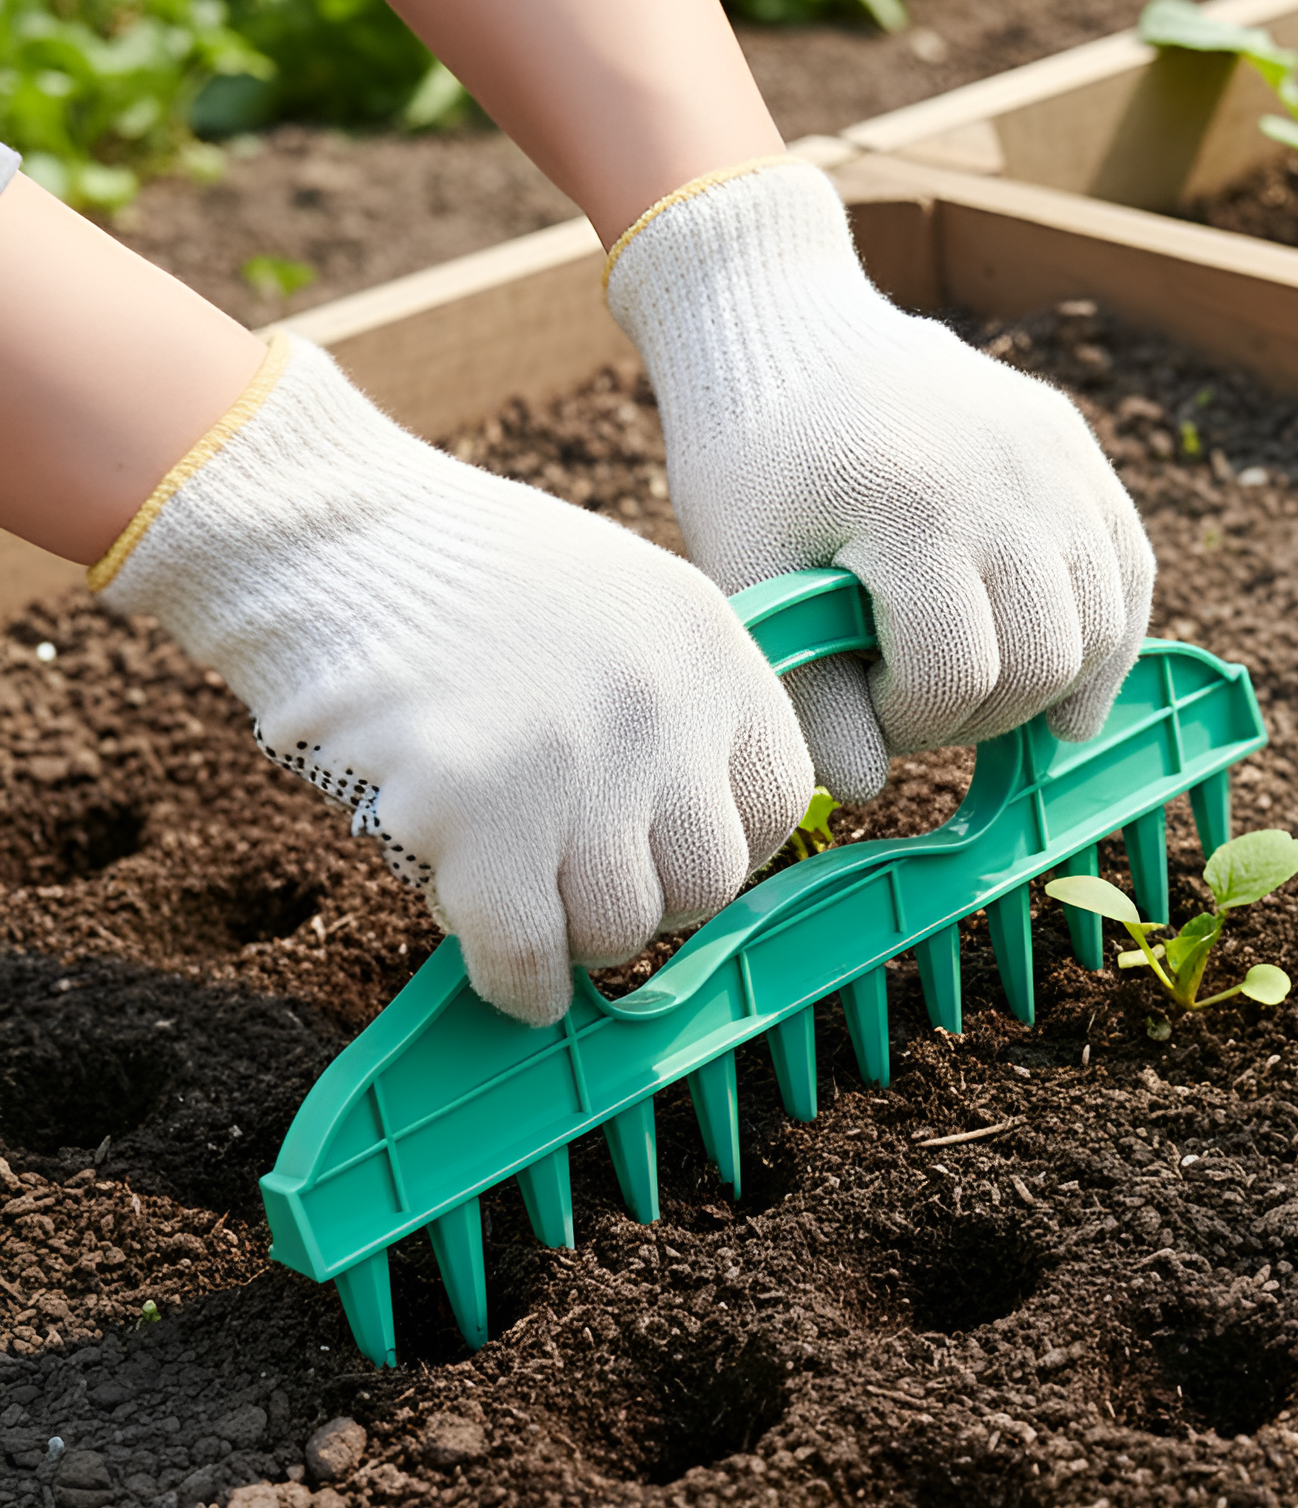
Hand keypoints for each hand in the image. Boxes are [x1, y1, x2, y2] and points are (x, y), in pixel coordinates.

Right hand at [93, 334, 811, 1024]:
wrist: (308, 526)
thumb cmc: (448, 575)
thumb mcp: (611, 601)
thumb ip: (669, 709)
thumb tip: (681, 846)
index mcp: (707, 644)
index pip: (779, 805)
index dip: (720, 848)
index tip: (662, 856)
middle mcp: (662, 703)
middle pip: (708, 882)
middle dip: (646, 901)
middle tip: (577, 882)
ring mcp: (572, 760)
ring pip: (621, 929)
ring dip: (570, 937)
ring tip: (516, 893)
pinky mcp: (476, 814)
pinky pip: (528, 954)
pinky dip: (515, 981)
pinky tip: (497, 967)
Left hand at [606, 157, 1155, 801]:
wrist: (784, 322)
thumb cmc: (749, 458)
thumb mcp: (748, 572)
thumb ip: (806, 689)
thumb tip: (870, 789)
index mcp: (912, 507)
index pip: (956, 676)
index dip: (911, 722)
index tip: (865, 709)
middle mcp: (1004, 475)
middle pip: (1043, 661)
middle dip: (981, 712)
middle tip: (920, 703)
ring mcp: (1052, 455)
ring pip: (1101, 623)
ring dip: (1045, 683)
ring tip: (978, 684)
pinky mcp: (1073, 445)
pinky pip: (1128, 567)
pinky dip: (1106, 635)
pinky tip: (1067, 683)